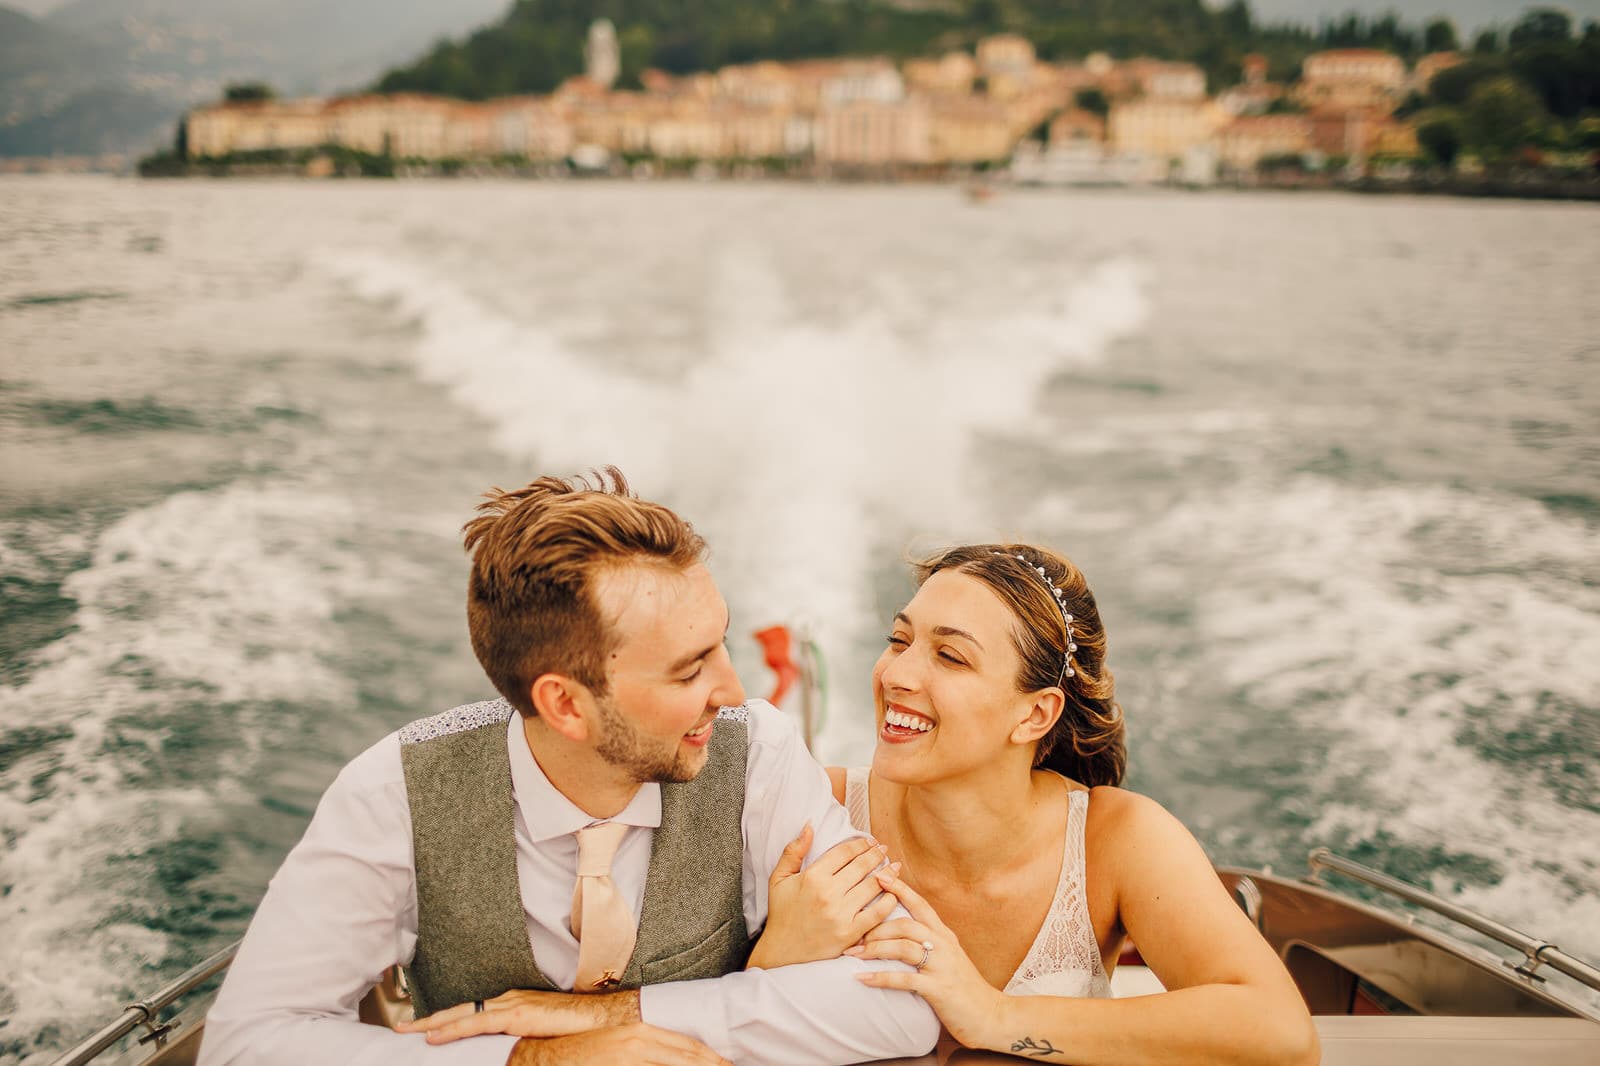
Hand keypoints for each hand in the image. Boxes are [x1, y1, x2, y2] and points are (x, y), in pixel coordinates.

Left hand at [395, 988, 638, 1043]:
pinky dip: (453, 1029)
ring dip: (432, 1023)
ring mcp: (511, 1005)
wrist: (600, 1016)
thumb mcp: (540, 1032)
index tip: (423, 1027)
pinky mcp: (517, 1015)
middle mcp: (508, 999)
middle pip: (459, 1009)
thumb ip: (520, 1037)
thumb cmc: (576, 1025)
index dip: (445, 1019)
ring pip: (462, 1013)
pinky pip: (477, 1022)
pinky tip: (434, 1036)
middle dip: (428, 1019)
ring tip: (408, 1031)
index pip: (471, 1011)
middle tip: (401, 1028)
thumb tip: (505, 1052)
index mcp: (512, 1003)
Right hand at [506, 1023, 731, 1065]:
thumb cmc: (583, 1054)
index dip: (712, 1059)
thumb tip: (668, 1057)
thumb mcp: (619, 1047)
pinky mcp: (620, 1065)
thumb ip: (646, 1052)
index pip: (689, 1047)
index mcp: (642, 1032)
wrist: (543, 1056)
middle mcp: (641, 1040)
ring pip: (677, 1063)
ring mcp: (631, 1055)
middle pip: (691, 1057)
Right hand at [746, 824, 900, 969]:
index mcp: (812, 877)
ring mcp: (841, 914)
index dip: (860, 844)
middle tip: (884, 850)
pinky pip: (877, 913)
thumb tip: (809, 825)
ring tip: (894, 867)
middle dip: (876, 855)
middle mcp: (828, 894)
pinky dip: (889, 901)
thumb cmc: (782, 913)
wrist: (782, 952)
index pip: (844, 852)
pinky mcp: (850, 933)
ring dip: (887, 874)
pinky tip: (894, 893)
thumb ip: (793, 850)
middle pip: (861, 866)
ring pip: (872, 886)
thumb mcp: (779, 878)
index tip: (870, 841)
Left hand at [849, 872, 1006, 1049]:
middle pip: (906, 924)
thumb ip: (930, 942)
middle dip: (876, 926)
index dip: (900, 889)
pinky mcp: (939, 989)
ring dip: (874, 949)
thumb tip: (901, 932)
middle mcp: (944, 945)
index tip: (879, 876)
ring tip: (853, 953)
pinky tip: (862, 978)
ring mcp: (942, 966)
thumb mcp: (948, 957)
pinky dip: (881, 977)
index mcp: (944, 935)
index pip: (920, 905)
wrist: (990, 1016)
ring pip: (903, 947)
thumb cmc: (964, 987)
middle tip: (852, 933)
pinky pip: (904, 979)